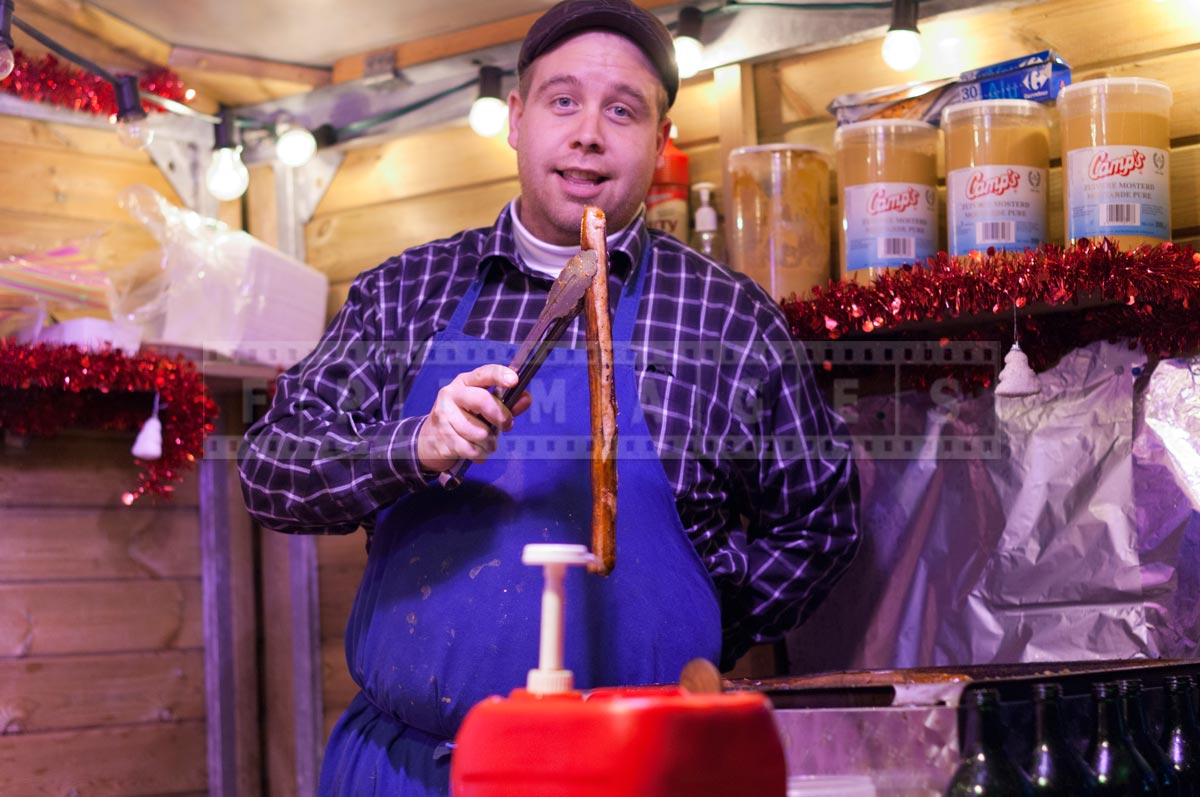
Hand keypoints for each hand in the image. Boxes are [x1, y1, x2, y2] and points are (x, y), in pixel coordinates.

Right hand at [417, 364, 531, 472]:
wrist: (431, 437)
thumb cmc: (464, 418)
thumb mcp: (484, 407)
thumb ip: (507, 403)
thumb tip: (526, 398)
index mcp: (465, 382)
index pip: (483, 373)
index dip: (499, 375)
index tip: (514, 380)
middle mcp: (451, 395)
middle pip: (481, 401)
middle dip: (500, 416)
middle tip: (506, 424)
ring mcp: (444, 415)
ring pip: (480, 432)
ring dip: (490, 442)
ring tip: (487, 441)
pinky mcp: (442, 436)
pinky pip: (471, 449)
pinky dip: (480, 454)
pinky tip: (476, 450)